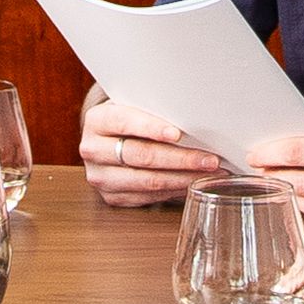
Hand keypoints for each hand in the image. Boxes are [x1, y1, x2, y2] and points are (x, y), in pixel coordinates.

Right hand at [80, 101, 218, 205]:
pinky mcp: (111, 197)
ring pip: (147, 181)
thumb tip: (194, 117)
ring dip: (183, 178)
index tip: (178, 134)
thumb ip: (154, 110)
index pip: (125, 122)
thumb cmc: (128, 120)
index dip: (152, 128)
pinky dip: (174, 191)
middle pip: (141, 156)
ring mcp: (100, 177)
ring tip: (209, 174)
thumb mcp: (132, 106)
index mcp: (97, 120)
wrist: (107, 141)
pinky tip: (192, 184)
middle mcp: (93, 150)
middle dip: (181, 158)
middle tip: (210, 159)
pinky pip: (148, 197)